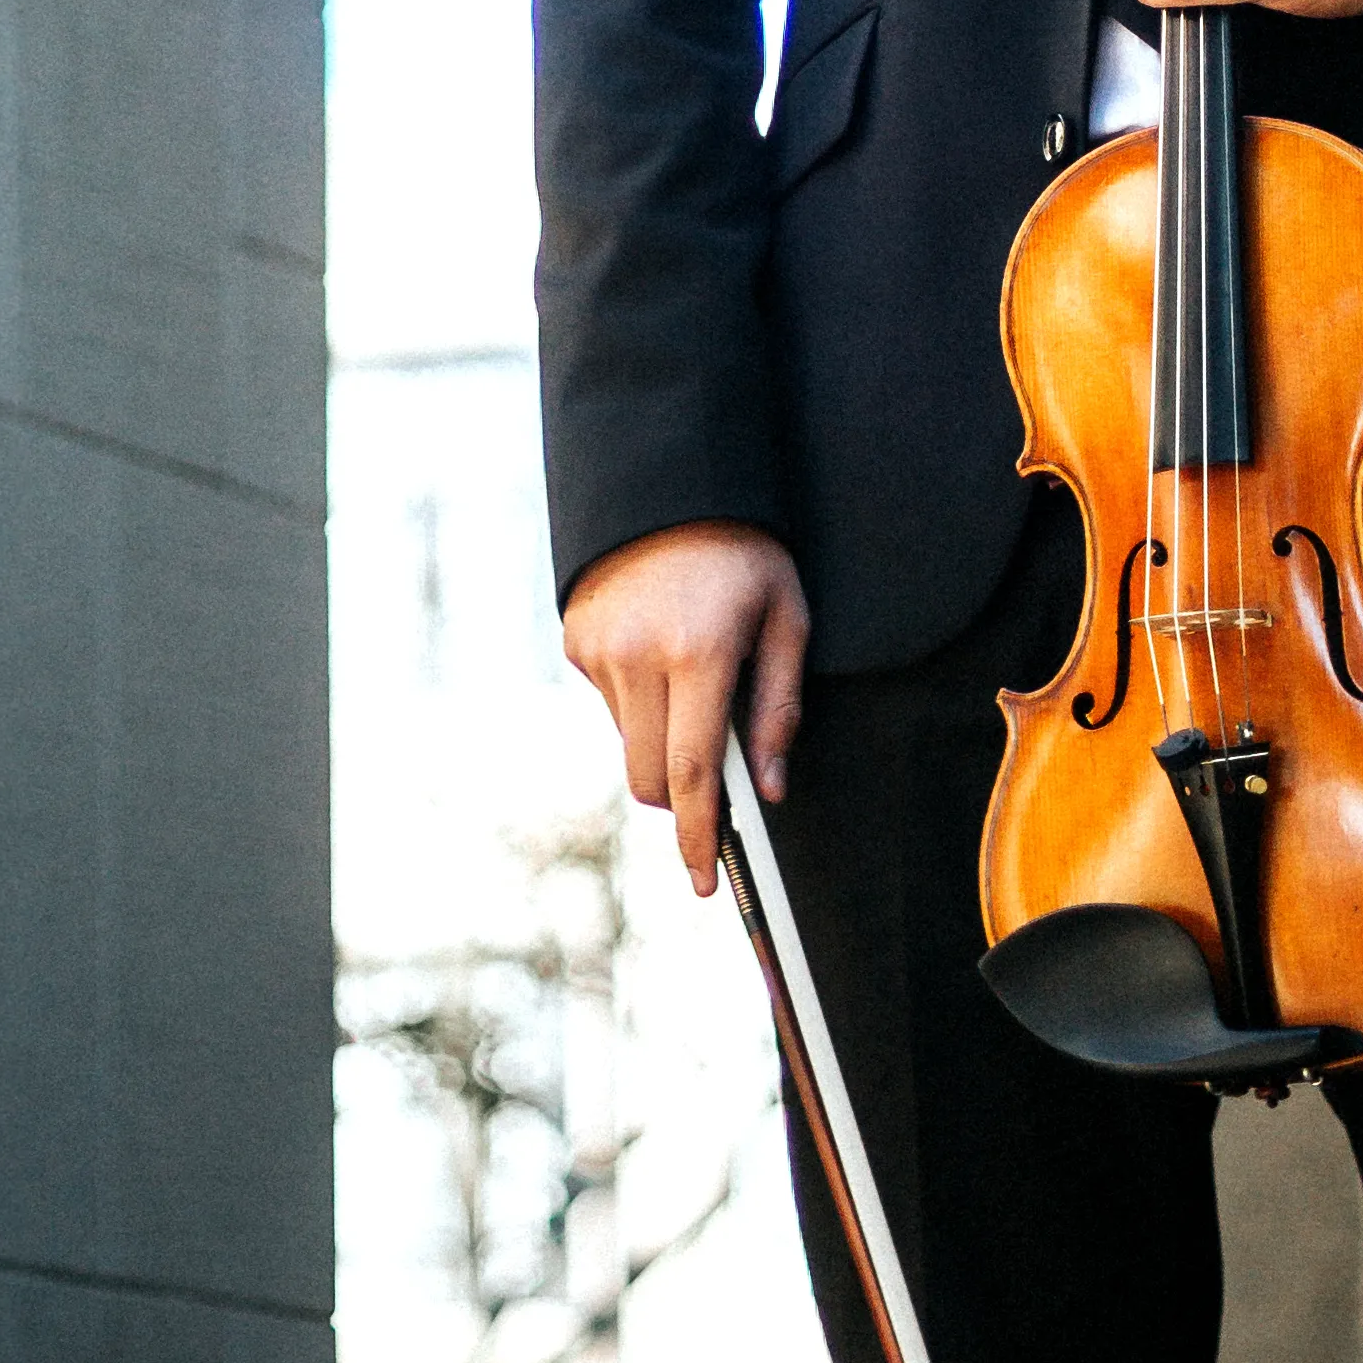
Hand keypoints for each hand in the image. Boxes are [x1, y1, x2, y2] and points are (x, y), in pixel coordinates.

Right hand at [561, 520, 810, 896]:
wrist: (670, 479)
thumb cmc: (745, 551)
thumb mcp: (786, 617)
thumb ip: (778, 707)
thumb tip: (769, 789)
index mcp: (698, 653)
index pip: (694, 774)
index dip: (700, 836)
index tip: (704, 883)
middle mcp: (638, 655)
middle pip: (651, 777)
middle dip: (683, 796)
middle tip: (718, 779)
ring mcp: (599, 648)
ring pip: (630, 743)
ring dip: (662, 740)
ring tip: (694, 675)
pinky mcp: (576, 639)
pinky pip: (609, 703)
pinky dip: (638, 700)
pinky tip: (661, 648)